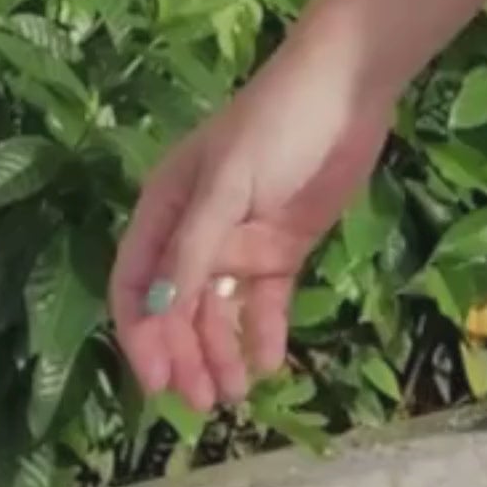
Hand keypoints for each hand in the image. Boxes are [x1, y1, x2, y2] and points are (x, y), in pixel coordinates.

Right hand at [110, 36, 391, 419]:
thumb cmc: (277, 123)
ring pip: (220, 313)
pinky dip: (263, 333)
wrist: (350, 86)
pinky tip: (270, 363)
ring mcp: (243, 243)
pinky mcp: (285, 247)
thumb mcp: (226, 183)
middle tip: (204, 400)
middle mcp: (197, 234)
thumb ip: (194, 249)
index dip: (141, 336)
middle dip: (186, 356)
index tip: (157, 381)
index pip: (136, 287)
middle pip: (179, 310)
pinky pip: (265, 302)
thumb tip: (158, 312)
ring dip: (222, 353)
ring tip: (237, 392)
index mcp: (166, 211)